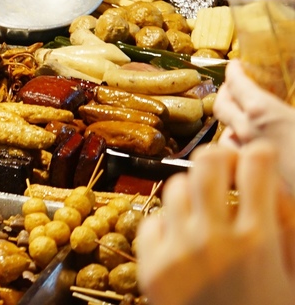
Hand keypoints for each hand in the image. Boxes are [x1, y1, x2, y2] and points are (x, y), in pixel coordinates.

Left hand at [135, 142, 294, 304]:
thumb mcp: (289, 277)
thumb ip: (284, 234)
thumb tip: (277, 192)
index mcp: (260, 242)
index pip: (257, 167)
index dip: (258, 155)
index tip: (257, 157)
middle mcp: (215, 239)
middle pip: (208, 164)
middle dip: (219, 158)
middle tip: (225, 167)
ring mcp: (178, 250)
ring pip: (177, 187)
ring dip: (194, 190)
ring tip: (204, 206)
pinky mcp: (150, 265)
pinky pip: (152, 221)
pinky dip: (168, 223)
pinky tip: (181, 236)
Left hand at [214, 60, 294, 189]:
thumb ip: (294, 101)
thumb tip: (288, 103)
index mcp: (264, 112)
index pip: (236, 84)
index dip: (235, 71)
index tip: (236, 65)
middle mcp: (248, 133)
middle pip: (221, 106)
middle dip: (226, 92)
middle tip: (234, 88)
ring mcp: (246, 159)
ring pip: (224, 135)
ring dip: (229, 125)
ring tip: (240, 120)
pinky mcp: (250, 183)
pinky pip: (234, 163)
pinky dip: (237, 153)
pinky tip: (248, 153)